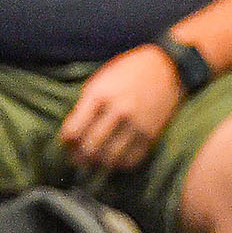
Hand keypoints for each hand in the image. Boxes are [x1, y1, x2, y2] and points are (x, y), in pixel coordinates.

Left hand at [59, 45, 182, 170]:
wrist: (165, 68)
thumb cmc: (127, 72)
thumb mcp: (100, 81)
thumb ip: (86, 106)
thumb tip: (72, 135)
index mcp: (99, 95)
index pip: (74, 131)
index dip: (66, 141)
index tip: (67, 143)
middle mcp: (117, 112)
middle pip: (90, 148)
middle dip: (79, 157)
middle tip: (76, 158)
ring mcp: (136, 125)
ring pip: (110, 159)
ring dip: (98, 163)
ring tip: (94, 160)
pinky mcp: (151, 136)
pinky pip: (130, 161)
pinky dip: (119, 164)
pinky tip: (114, 158)